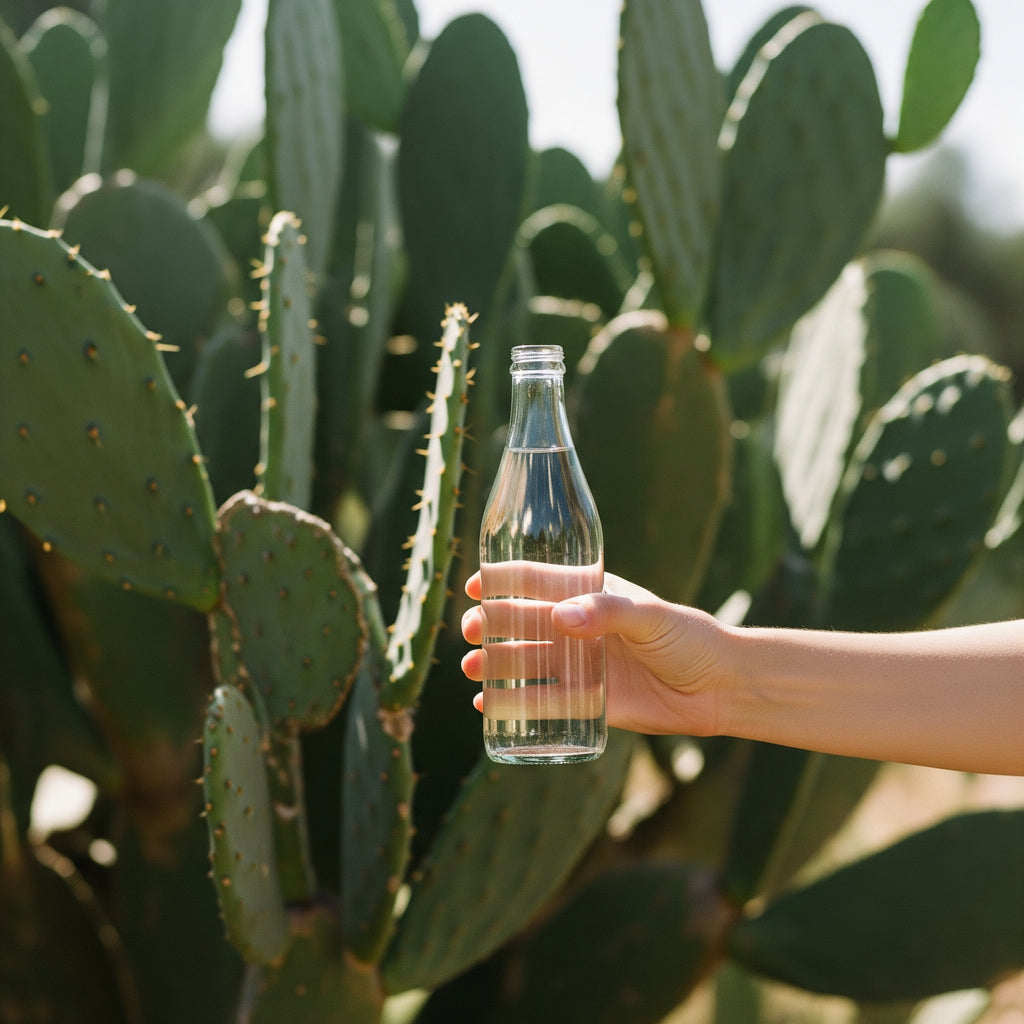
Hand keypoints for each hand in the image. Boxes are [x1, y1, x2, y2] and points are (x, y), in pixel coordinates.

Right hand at [461, 569, 729, 735]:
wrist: (719, 688)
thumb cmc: (688, 638)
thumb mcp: (651, 617)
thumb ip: (608, 612)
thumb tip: (560, 617)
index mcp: (591, 595)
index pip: (540, 581)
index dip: (505, 580)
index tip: (475, 584)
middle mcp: (579, 628)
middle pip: (523, 623)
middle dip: (491, 625)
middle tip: (470, 631)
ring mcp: (580, 665)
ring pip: (525, 662)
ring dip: (494, 664)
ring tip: (471, 669)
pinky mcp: (587, 703)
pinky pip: (542, 702)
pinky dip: (512, 702)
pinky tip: (486, 704)